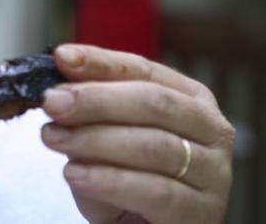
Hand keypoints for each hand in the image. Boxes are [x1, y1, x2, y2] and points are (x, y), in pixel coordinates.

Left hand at [41, 44, 233, 223]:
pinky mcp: (201, 214)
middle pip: (155, 103)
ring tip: (53, 138)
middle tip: (53, 102)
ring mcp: (213, 174)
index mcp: (190, 98)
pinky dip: (110, 180)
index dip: (101, 62)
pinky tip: (76, 174)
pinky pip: (156, 192)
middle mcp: (211, 130)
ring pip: (155, 146)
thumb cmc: (122, 179)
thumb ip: (87, 110)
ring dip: (96, 140)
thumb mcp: (101, 137)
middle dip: (97, 100)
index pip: (144, 70)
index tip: (61, 58)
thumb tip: (58, 81)